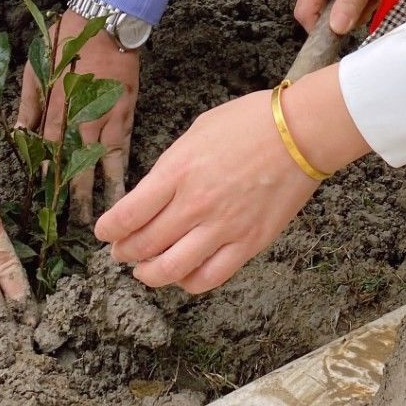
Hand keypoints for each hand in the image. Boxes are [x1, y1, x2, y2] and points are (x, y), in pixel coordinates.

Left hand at [17, 8, 139, 222]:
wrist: (107, 20)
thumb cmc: (66, 39)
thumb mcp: (36, 66)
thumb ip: (29, 101)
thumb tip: (20, 131)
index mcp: (56, 106)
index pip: (49, 150)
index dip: (46, 176)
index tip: (45, 202)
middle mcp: (81, 117)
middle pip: (76, 163)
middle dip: (75, 196)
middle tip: (75, 225)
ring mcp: (106, 115)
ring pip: (103, 160)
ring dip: (102, 190)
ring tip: (105, 217)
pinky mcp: (126, 110)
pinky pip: (125, 144)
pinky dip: (125, 166)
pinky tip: (127, 187)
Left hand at [95, 90, 321, 292]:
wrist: (301, 132)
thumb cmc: (250, 122)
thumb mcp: (197, 132)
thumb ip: (172, 167)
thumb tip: (153, 195)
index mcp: (178, 171)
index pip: (127, 215)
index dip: (108, 230)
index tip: (104, 232)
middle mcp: (195, 204)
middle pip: (143, 245)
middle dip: (124, 253)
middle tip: (120, 252)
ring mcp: (222, 228)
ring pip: (170, 271)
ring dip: (149, 275)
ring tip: (144, 271)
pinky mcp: (248, 244)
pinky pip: (209, 278)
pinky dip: (188, 283)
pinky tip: (183, 275)